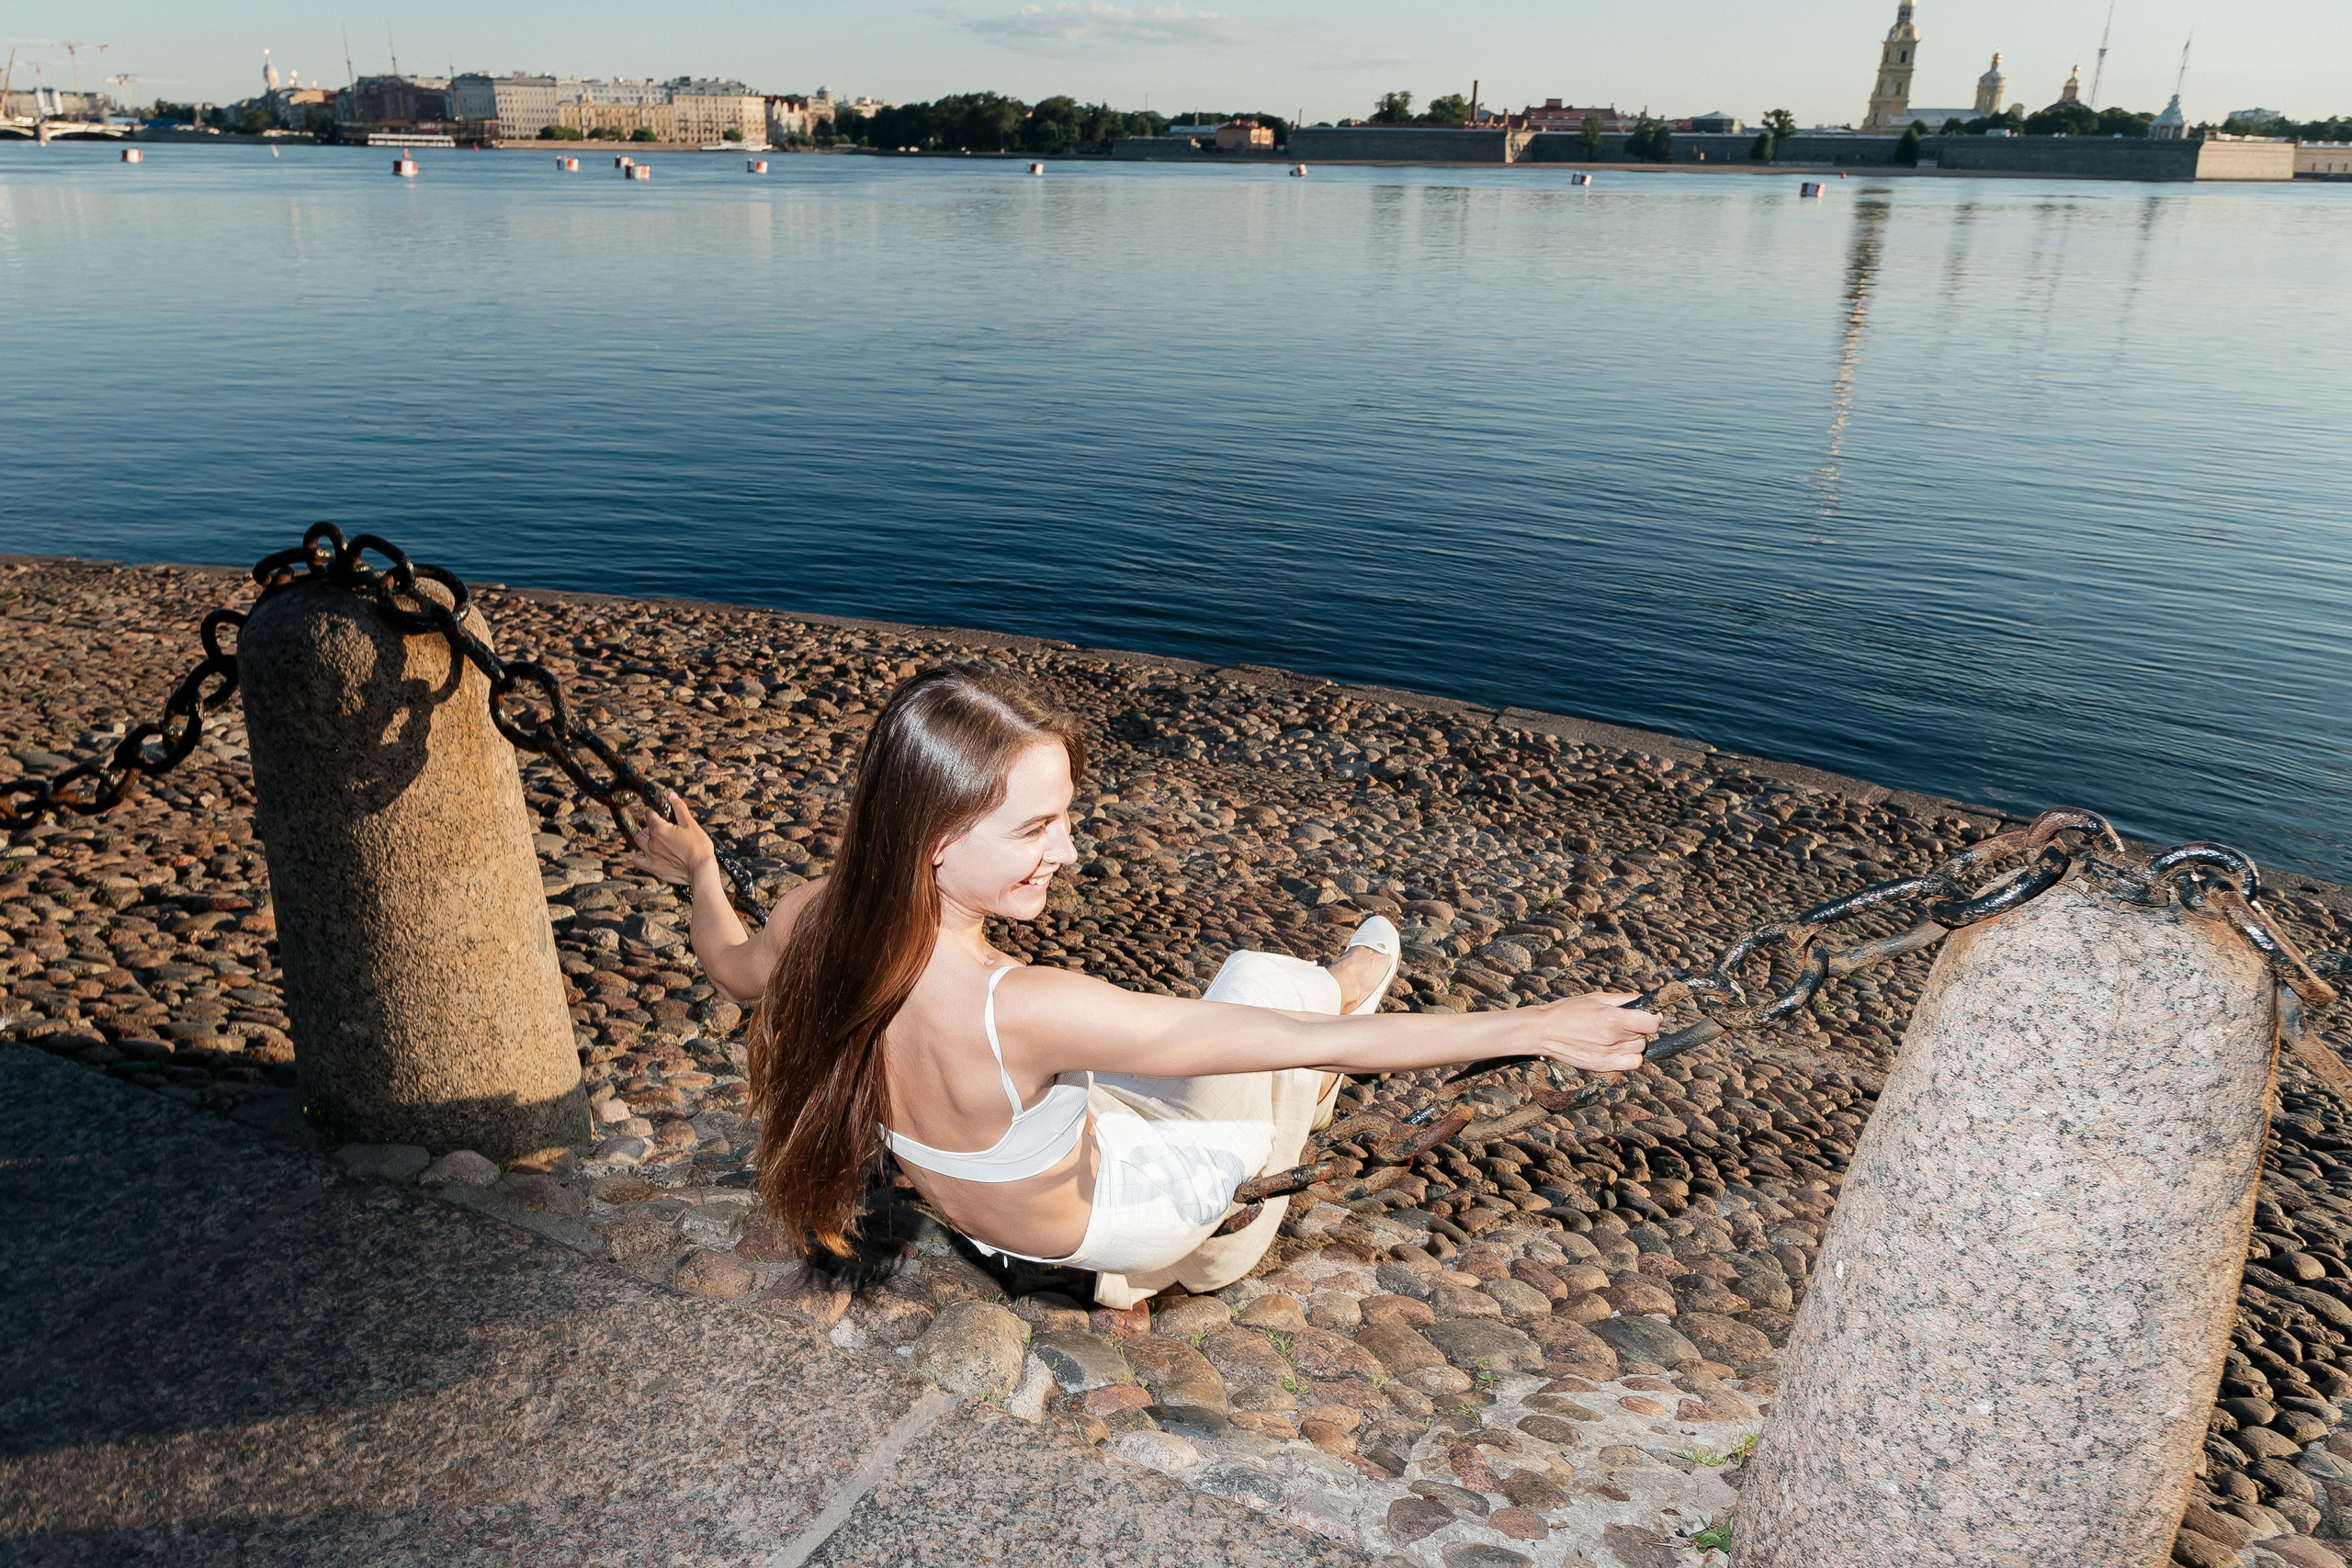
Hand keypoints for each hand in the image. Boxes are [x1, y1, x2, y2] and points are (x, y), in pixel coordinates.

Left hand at [631, 790, 715, 886]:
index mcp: (659, 829)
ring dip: (645, 839)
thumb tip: (670, 795)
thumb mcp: (691, 824)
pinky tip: (649, 854)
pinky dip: (640, 855)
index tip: (664, 816)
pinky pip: (637, 859)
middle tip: (665, 830)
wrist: (701, 870)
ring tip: (658, 841)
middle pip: (643, 829)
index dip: (656, 813)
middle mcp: (651, 842)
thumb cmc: (699, 847)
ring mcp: (650, 855)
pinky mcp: (653, 867)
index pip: (649, 814)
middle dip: (651, 827)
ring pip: (639, 842)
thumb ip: (679, 808)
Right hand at [1529, 990, 1659, 1073]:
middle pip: (1645, 1035)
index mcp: (1612, 1018)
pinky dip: (1631, 1057)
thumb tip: (1642, 1000)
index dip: (1653, 1017)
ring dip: (1634, 1041)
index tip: (1648, 1014)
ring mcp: (1608, 1054)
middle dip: (1639, 1027)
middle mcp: (1613, 1038)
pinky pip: (1632, 1063)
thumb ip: (1622, 1000)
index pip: (1651, 1023)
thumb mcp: (1595, 998)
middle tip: (1625, 1022)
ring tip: (1618, 1035)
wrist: (1543, 1031)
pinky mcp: (1602, 1065)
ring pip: (1639, 1049)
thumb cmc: (1567, 1011)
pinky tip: (1620, 1049)